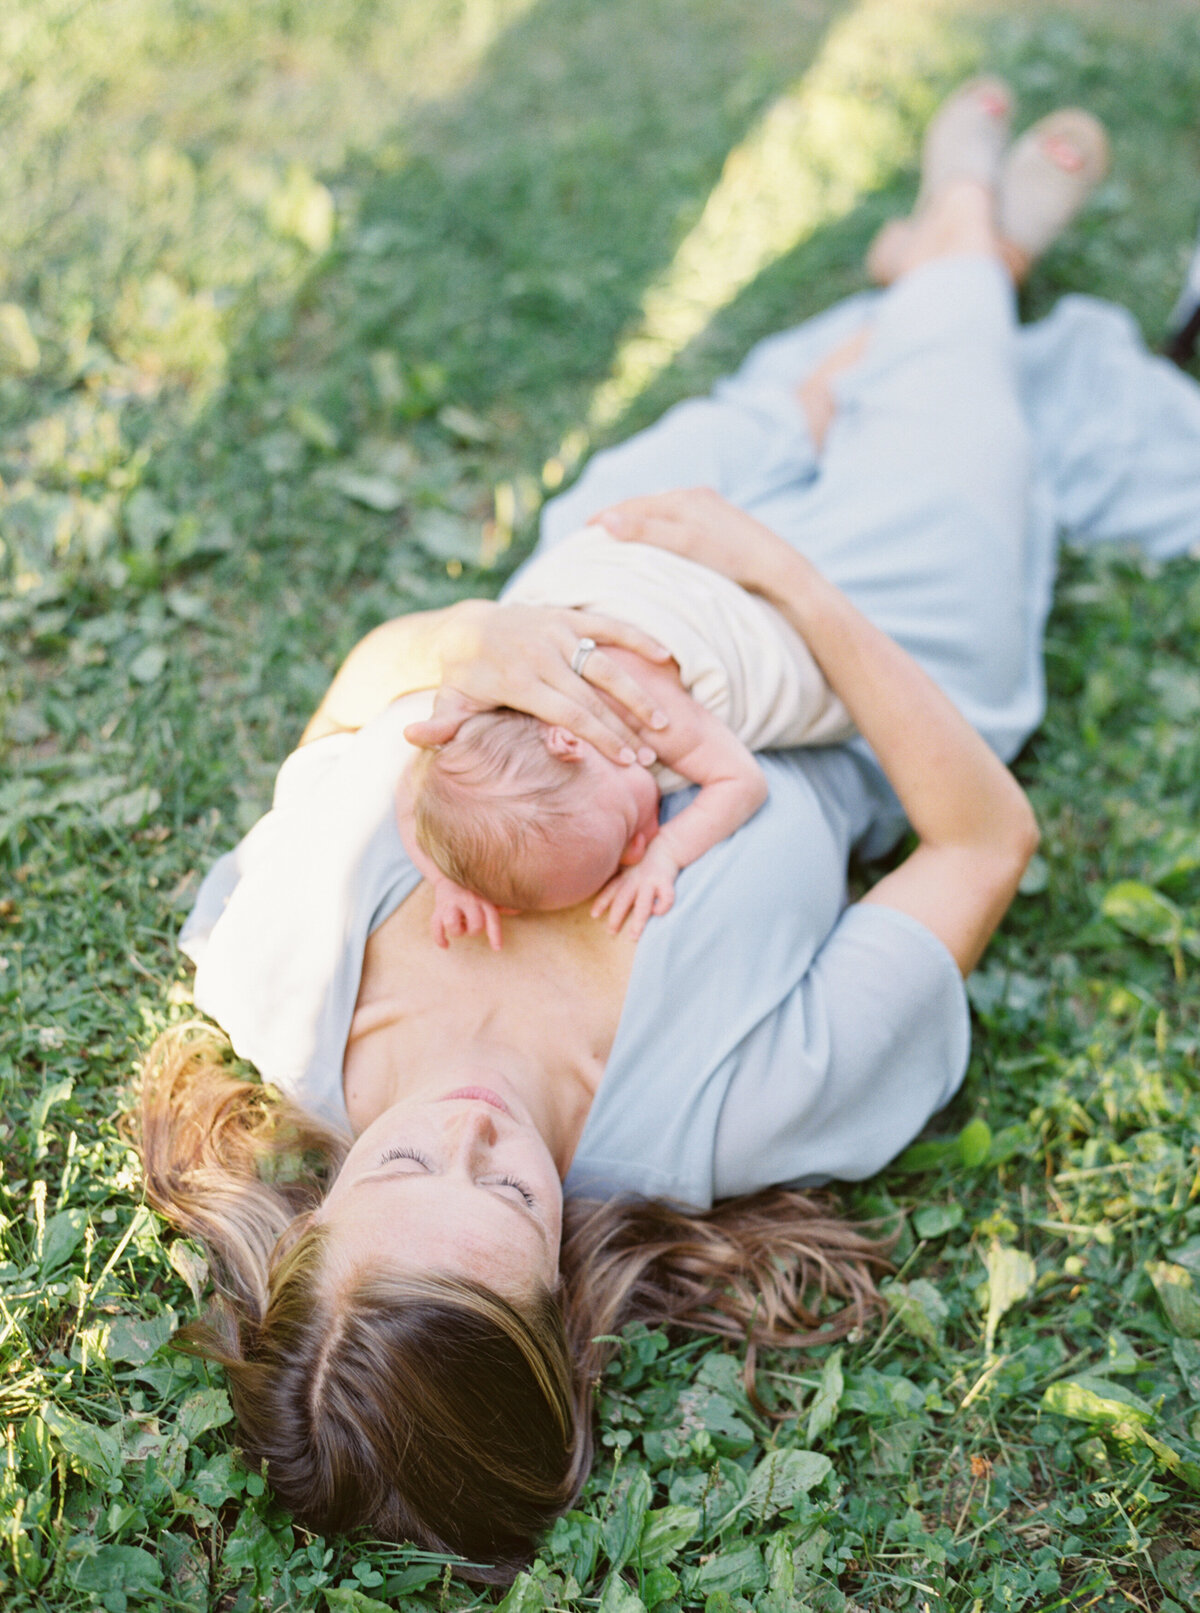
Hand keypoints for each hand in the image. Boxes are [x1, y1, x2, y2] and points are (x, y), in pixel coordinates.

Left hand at [403, 600, 670, 764]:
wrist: (465, 626)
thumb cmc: (464, 679)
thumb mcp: (449, 703)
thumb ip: (440, 725)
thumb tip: (412, 738)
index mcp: (519, 681)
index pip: (568, 713)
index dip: (600, 736)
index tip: (625, 760)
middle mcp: (541, 654)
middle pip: (592, 696)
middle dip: (624, 727)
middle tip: (649, 756)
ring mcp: (556, 632)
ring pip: (606, 664)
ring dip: (637, 693)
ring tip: (663, 723)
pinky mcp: (567, 616)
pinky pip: (608, 626)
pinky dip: (637, 638)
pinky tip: (665, 658)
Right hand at [430, 878, 507, 950]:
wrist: (449, 871)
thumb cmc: (473, 887)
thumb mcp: (488, 893)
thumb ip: (502, 904)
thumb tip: (519, 910)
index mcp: (483, 899)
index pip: (492, 918)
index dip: (495, 935)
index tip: (497, 948)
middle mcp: (468, 901)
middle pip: (474, 924)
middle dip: (474, 931)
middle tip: (471, 926)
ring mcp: (452, 903)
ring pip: (452, 923)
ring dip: (456, 931)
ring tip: (458, 928)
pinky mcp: (438, 907)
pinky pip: (436, 926)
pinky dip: (440, 939)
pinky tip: (446, 945)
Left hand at [591, 843, 679, 940]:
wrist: (668, 844)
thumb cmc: (646, 858)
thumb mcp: (628, 864)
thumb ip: (618, 876)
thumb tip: (599, 886)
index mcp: (625, 876)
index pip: (610, 890)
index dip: (601, 902)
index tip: (594, 915)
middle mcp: (635, 879)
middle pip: (622, 901)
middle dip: (616, 918)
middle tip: (611, 932)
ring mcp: (650, 881)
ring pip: (642, 904)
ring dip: (638, 921)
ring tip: (633, 936)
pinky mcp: (666, 881)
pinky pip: (666, 898)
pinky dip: (662, 907)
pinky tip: (658, 913)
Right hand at [592, 487, 803, 597]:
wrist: (779, 568)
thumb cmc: (731, 559)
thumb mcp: (684, 546)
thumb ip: (645, 532)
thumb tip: (604, 521)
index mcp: (682, 499)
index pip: (631, 505)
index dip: (604, 517)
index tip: (582, 531)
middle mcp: (694, 496)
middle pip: (645, 504)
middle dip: (619, 517)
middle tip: (593, 534)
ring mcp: (709, 506)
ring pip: (663, 511)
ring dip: (640, 521)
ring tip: (621, 537)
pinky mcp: (721, 520)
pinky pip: (679, 519)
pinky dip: (661, 527)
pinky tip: (660, 541)